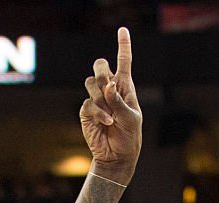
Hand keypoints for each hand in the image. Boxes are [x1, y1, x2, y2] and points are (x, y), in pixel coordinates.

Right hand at [80, 26, 141, 181]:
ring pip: (91, 82)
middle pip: (100, 65)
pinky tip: (106, 122)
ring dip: (101, 97)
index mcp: (125, 88)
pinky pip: (88, 103)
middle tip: (108, 86)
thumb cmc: (129, 137)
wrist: (117, 157)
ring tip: (110, 115)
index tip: (123, 29)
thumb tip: (108, 85)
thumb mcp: (131, 119)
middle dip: (102, 71)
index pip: (124, 62)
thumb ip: (120, 101)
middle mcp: (110, 90)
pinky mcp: (87, 112)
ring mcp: (97, 100)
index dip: (123, 45)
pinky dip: (98, 112)